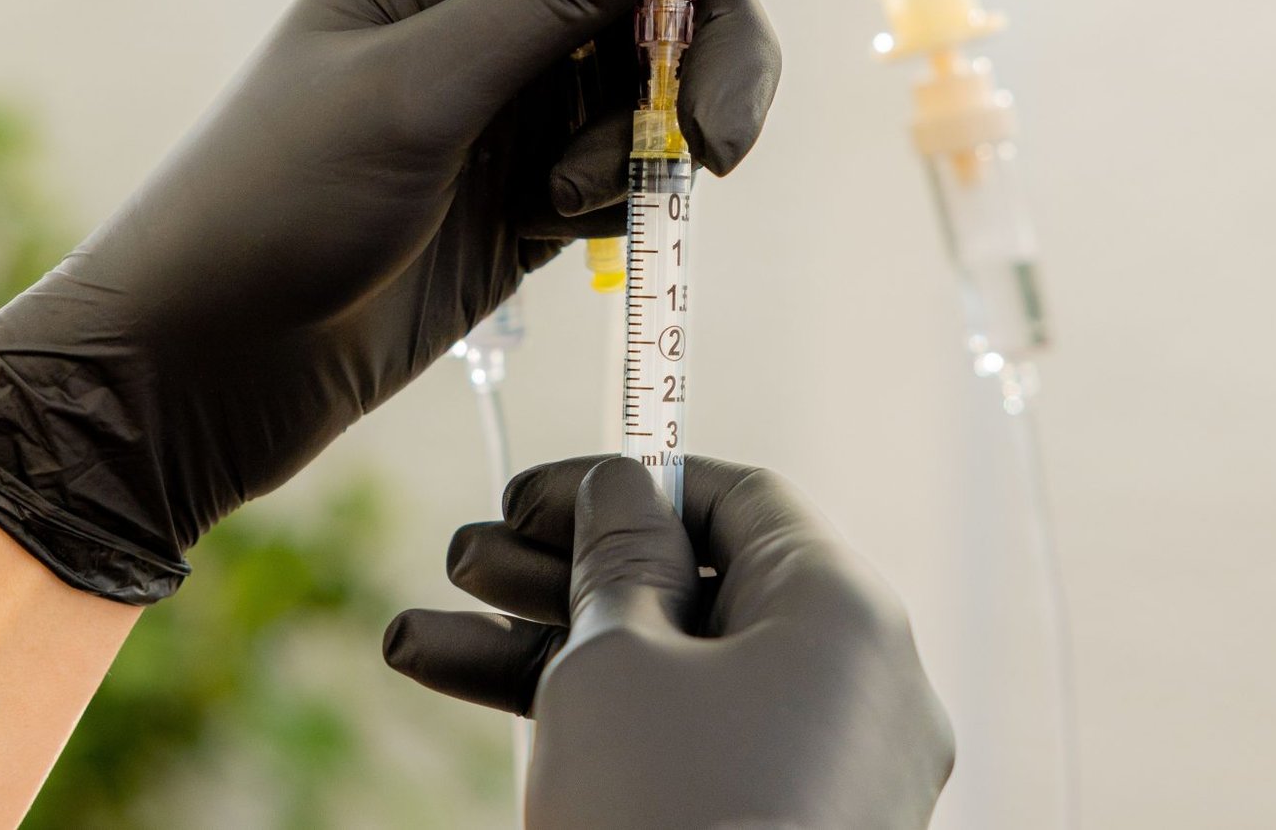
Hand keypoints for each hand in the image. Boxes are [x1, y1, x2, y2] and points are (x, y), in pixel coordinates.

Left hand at [0, 0, 828, 600]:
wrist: (209, 369)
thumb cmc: (274, 202)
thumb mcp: (422, 87)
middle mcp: (490, 5)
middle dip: (704, 45)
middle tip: (711, 133)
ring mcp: (514, 100)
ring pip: (658, 75)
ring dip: (661, 128)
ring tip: (592, 197)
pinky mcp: (530, 190)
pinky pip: (628, 162)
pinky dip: (622, 192)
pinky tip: (553, 231)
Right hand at [385, 456, 953, 829]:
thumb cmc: (667, 811)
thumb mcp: (614, 660)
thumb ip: (615, 556)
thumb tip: (623, 489)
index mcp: (844, 611)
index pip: (736, 500)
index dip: (624, 481)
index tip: (524, 495)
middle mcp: (859, 683)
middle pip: (697, 587)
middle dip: (559, 572)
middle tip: (458, 562)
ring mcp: (831, 768)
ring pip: (680, 674)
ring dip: (547, 647)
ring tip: (415, 639)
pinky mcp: (791, 827)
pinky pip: (696, 744)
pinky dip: (602, 720)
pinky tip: (466, 693)